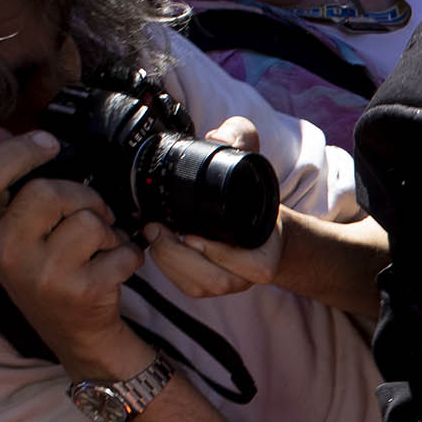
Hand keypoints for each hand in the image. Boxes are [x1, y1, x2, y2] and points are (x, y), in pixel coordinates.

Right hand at [0, 127, 143, 373]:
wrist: (74, 333)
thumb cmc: (45, 269)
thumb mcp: (15, 230)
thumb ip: (6, 180)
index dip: (16, 151)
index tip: (49, 142)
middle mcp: (4, 252)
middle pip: (47, 192)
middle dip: (82, 195)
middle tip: (93, 210)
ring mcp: (42, 275)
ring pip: (88, 220)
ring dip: (107, 227)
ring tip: (102, 243)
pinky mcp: (81, 292)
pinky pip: (120, 250)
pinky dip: (130, 252)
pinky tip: (117, 264)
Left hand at [139, 119, 285, 296]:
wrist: (263, 226)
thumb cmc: (255, 197)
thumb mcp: (253, 162)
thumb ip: (242, 139)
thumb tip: (219, 135)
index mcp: (268, 251)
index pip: (250, 265)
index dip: (218, 253)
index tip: (189, 235)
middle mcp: (251, 274)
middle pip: (216, 281)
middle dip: (180, 257)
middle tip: (156, 228)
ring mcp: (231, 283)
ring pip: (198, 287)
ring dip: (170, 262)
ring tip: (154, 233)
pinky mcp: (212, 286)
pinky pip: (188, 286)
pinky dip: (168, 268)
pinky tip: (158, 245)